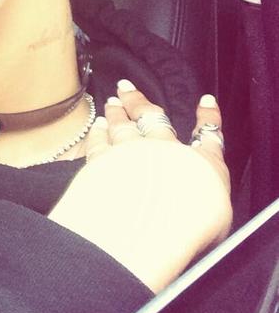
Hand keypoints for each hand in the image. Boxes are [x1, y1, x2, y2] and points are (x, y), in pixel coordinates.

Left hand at [48, 81, 232, 293]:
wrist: (150, 223)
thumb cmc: (191, 225)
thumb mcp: (217, 221)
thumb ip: (208, 205)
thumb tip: (201, 207)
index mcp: (202, 164)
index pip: (209, 137)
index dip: (209, 118)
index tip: (206, 102)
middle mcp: (165, 150)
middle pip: (153, 118)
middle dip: (141, 101)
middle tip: (127, 87)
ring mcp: (130, 152)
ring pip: (122, 126)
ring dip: (116, 113)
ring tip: (111, 102)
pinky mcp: (101, 163)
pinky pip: (98, 143)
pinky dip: (97, 134)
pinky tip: (95, 128)